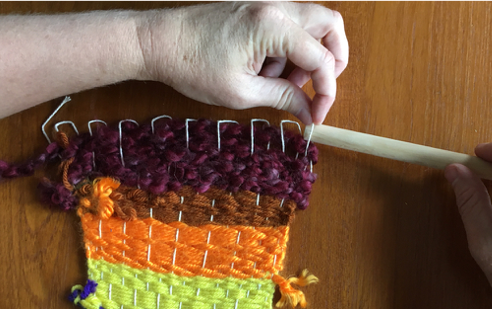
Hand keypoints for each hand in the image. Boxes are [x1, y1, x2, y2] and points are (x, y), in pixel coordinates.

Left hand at [136, 1, 348, 123]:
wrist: (158, 41)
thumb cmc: (192, 65)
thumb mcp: (241, 92)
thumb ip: (283, 98)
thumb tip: (308, 112)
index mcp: (272, 25)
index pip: (321, 58)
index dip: (326, 91)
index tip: (317, 115)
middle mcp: (275, 7)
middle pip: (330, 25)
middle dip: (333, 60)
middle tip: (317, 87)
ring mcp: (266, 3)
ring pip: (312, 23)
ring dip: (309, 55)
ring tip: (279, 81)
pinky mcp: (257, 9)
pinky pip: (290, 25)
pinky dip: (290, 48)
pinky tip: (265, 69)